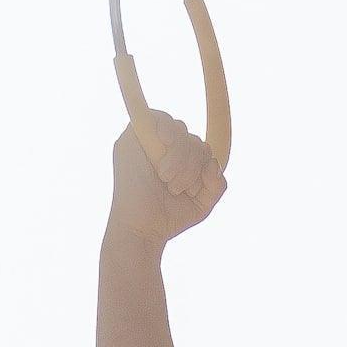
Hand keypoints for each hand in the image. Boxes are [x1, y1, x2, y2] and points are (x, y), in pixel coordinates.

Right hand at [108, 114, 226, 251]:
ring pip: (178, 129)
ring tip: (167, 179)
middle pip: (190, 138)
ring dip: (179, 155)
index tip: (193, 189)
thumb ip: (216, 184)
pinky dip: (166, 128)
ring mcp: (147, 142)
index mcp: (180, 162)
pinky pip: (154, 117)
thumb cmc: (168, 218)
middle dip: (191, 163)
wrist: (141, 229)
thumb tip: (212, 162)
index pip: (199, 147)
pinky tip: (166, 143)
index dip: (202, 163)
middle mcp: (164, 150)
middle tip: (176, 187)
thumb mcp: (202, 204)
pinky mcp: (131, 139)